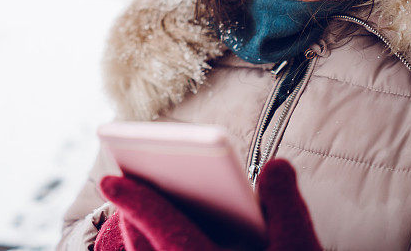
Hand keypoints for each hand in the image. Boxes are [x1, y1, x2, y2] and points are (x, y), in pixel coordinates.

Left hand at [94, 158, 321, 250]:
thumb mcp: (300, 250)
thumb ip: (286, 205)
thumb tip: (276, 166)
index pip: (163, 228)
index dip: (136, 201)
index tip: (110, 181)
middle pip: (146, 249)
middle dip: (135, 216)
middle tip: (122, 185)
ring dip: (145, 239)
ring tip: (142, 212)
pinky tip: (171, 243)